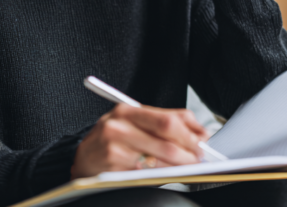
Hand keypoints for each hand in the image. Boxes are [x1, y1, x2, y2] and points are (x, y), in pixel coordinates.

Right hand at [70, 104, 208, 178]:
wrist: (84, 158)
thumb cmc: (113, 140)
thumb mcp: (133, 123)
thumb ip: (164, 122)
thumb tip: (199, 132)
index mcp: (127, 111)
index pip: (168, 120)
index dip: (190, 132)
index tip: (202, 140)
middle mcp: (119, 126)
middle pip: (166, 139)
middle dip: (189, 150)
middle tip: (199, 157)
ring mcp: (115, 148)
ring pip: (160, 159)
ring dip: (180, 165)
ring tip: (189, 166)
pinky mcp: (113, 169)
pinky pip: (147, 174)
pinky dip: (163, 174)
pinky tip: (168, 173)